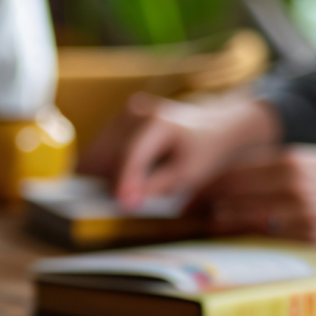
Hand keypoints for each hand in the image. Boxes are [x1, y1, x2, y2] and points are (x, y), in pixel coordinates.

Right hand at [79, 94, 280, 209]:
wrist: (215, 127)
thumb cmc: (204, 152)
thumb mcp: (186, 175)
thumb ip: (155, 186)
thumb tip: (125, 200)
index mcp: (158, 122)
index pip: (131, 154)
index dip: (124, 181)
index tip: (120, 203)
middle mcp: (137, 112)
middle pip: (108, 152)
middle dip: (109, 180)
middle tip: (121, 203)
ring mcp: (126, 113)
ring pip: (100, 150)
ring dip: (105, 173)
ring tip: (123, 191)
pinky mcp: (121, 118)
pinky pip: (104, 146)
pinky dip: (108, 165)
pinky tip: (121, 176)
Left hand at [188, 144, 315, 246]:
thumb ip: (278, 169)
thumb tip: (233, 182)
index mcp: (294, 160)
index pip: (233, 172)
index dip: (205, 188)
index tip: (187, 199)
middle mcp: (295, 183)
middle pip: (231, 195)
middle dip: (203, 208)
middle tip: (184, 219)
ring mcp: (303, 212)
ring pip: (242, 220)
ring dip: (218, 227)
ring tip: (204, 231)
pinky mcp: (312, 239)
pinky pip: (267, 242)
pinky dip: (246, 243)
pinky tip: (234, 246)